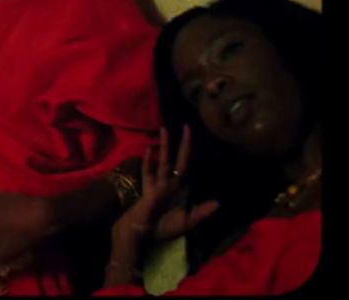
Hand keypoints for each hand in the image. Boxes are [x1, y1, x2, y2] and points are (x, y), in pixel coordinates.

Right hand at [113, 126, 220, 248]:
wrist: (143, 235)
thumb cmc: (163, 228)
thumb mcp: (187, 223)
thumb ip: (201, 213)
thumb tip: (219, 203)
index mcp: (181, 189)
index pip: (188, 168)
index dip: (191, 155)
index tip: (194, 140)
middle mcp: (170, 183)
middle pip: (178, 160)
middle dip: (183, 144)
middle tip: (186, 127)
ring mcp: (159, 184)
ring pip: (164, 162)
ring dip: (165, 146)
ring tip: (165, 130)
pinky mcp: (149, 190)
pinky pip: (149, 173)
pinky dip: (150, 162)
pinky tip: (150, 151)